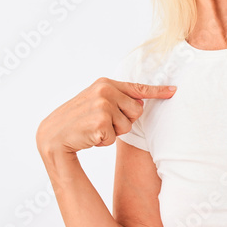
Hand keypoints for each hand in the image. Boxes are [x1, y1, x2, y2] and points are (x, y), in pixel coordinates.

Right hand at [36, 78, 175, 155]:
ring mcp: (102, 105)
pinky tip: (89, 136)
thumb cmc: (76, 121)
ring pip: (127, 127)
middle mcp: (105, 90)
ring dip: (112, 133)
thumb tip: (139, 105)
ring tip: (93, 129)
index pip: (137, 88)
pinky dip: (104, 142)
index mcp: (105, 83)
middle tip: (102, 122)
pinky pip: (115, 138)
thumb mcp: (95, 102)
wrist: (52, 136)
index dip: (158, 91)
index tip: (173, 91)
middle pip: (137, 111)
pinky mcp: (101, 122)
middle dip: (124, 122)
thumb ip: (115, 99)